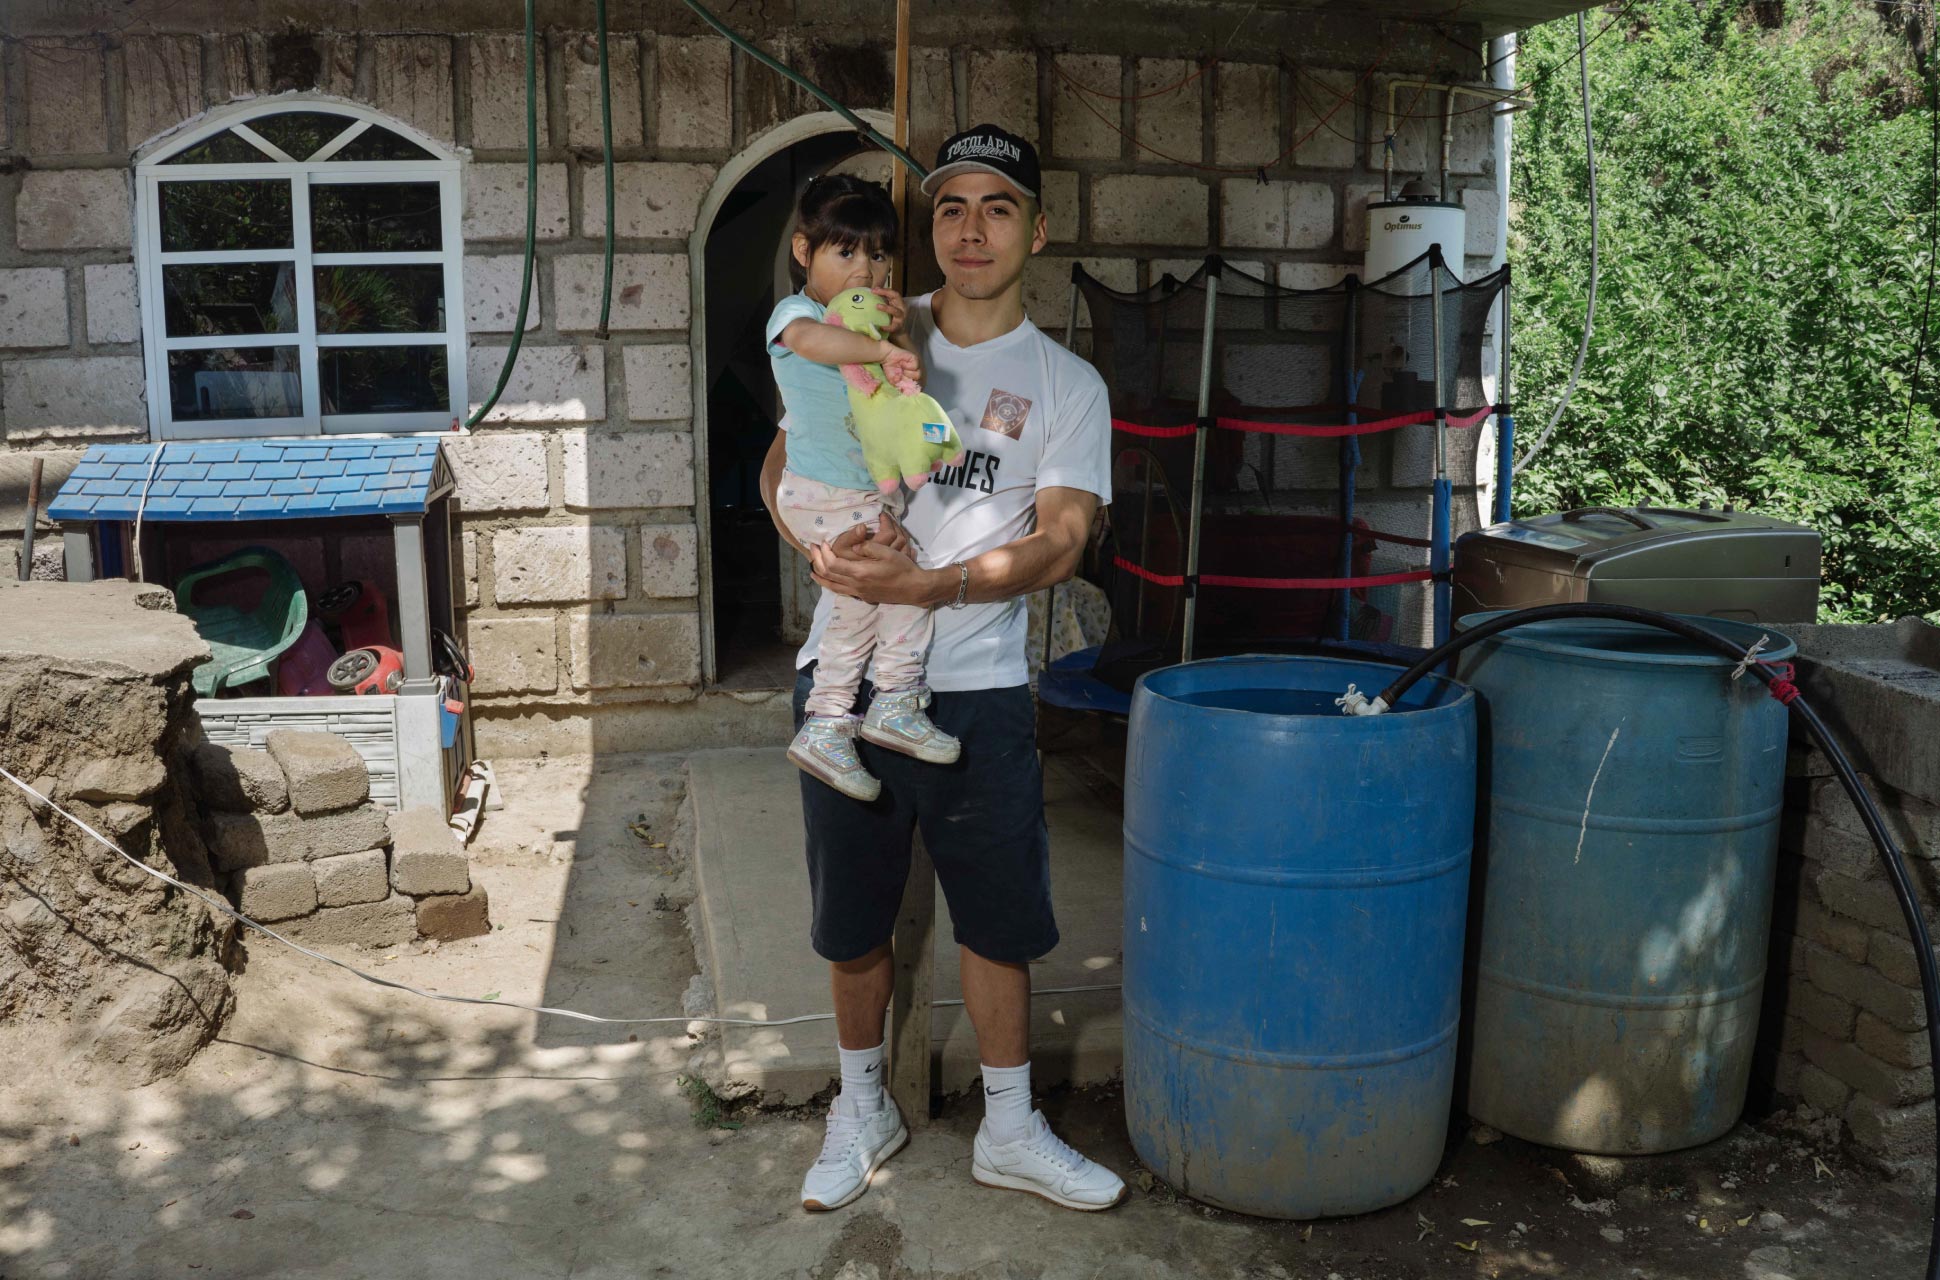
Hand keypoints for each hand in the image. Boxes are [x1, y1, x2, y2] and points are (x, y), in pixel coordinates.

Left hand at [809, 527, 938, 605]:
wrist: (914, 588)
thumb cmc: (902, 568)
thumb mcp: (887, 551)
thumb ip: (867, 546)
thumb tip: (854, 544)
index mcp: (860, 573)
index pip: (832, 564)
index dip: (824, 553)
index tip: (823, 543)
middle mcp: (855, 585)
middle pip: (828, 575)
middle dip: (817, 561)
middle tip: (812, 549)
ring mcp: (858, 593)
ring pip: (831, 586)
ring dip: (819, 575)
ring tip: (812, 566)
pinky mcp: (862, 596)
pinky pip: (840, 591)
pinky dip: (829, 584)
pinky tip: (828, 579)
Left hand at [872, 288, 906, 335]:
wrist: (898, 330)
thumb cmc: (891, 316)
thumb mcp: (888, 306)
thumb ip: (882, 299)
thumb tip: (873, 290)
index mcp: (898, 301)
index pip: (892, 292)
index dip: (884, 290)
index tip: (873, 290)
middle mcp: (901, 307)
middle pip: (896, 296)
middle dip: (886, 293)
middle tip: (875, 292)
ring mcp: (901, 317)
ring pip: (895, 311)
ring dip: (886, 308)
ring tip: (877, 306)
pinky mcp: (899, 326)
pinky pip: (893, 326)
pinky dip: (887, 327)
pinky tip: (881, 327)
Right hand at [878, 344, 921, 391]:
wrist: (887, 357)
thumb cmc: (890, 368)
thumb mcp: (893, 381)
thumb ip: (899, 386)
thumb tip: (903, 391)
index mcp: (910, 378)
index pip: (915, 386)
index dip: (912, 388)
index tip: (907, 390)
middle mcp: (914, 372)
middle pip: (917, 381)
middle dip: (908, 380)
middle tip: (901, 376)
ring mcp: (915, 366)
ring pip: (918, 374)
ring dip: (908, 373)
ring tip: (902, 369)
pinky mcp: (914, 359)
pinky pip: (915, 366)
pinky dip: (907, 366)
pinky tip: (902, 363)